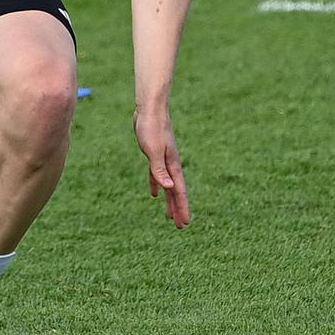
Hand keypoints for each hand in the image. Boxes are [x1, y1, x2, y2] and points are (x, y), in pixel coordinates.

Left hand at [133, 106, 190, 228]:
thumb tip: (168, 189)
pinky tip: (154, 194)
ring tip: (168, 215)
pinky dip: (157, 185)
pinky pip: (157, 175)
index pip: (179, 191)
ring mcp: (163, 160)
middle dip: (178, 208)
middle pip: (176, 191)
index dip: (182, 208)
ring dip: (168, 200)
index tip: (184, 223)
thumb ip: (159, 170)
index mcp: (172, 165)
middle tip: (180, 225)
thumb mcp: (153, 151)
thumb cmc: (151, 128)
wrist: (150, 109)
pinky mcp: (154, 154)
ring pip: (167, 185)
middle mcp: (171, 164)